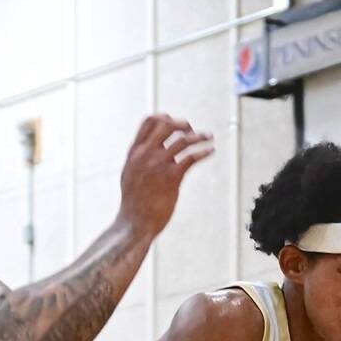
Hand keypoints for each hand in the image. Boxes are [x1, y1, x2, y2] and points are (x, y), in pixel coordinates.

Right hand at [118, 114, 213, 240]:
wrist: (135, 223)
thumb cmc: (133, 202)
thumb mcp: (129, 173)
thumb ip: (138, 158)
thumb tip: (146, 148)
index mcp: (135, 151)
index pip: (149, 121)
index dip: (165, 118)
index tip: (175, 123)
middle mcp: (146, 154)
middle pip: (167, 125)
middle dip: (183, 124)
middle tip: (192, 131)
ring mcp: (159, 164)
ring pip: (183, 140)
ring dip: (199, 136)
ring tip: (209, 136)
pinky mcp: (172, 177)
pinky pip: (191, 158)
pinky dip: (203, 152)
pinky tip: (211, 150)